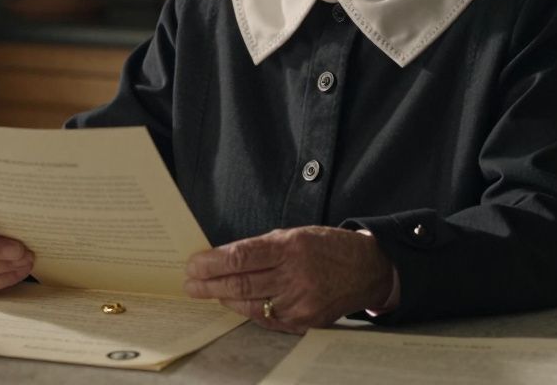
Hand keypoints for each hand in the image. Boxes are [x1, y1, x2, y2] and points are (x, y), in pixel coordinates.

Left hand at [183, 226, 394, 333]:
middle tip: (190, 284)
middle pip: (241, 284)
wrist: (366, 270)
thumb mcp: (296, 235)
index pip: (242, 257)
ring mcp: (300, 303)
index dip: (213, 263)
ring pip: (250, 304)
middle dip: (209, 284)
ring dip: (223, 299)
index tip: (193, 264)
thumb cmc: (326, 247)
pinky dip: (247, 310)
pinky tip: (233, 303)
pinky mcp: (305, 321)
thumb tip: (224, 258)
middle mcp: (295, 276)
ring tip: (207, 292)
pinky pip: (267, 318)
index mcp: (291, 248)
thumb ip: (262, 248)